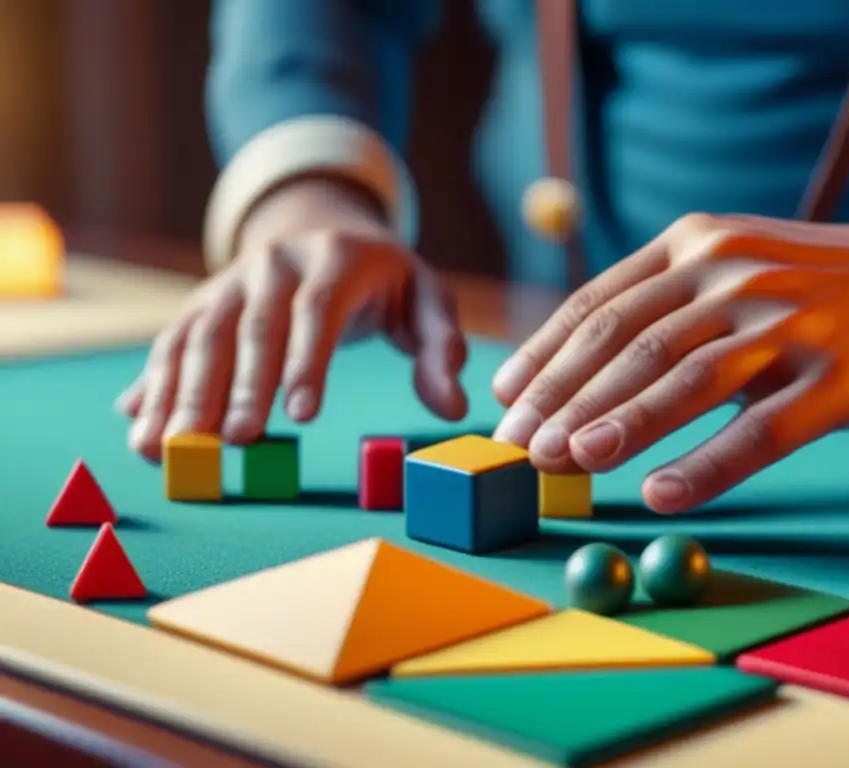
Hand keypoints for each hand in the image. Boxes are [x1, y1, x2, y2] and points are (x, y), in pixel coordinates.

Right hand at [118, 177, 466, 460]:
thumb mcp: (428, 301)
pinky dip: (153, 386)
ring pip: (200, 335)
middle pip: (251, 325)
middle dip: (238, 386)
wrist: (324, 227)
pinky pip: (173, 341)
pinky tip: (137, 428)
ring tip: (165, 449)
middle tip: (234, 443)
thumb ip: (443, 349)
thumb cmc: (387, 279)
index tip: (301, 416)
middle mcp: (274, 263)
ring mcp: (232, 280)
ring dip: (180, 393)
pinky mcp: (205, 302)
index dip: (307, 361)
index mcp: (335, 258)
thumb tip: (455, 409)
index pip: (318, 309)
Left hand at [491, 184, 848, 513]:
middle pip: (627, 343)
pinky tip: (659, 494)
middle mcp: (733, 273)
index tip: (503, 400)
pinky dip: (704, 464)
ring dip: (616, 424)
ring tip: (566, 462)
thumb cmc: (816, 280)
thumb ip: (663, 302)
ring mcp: (788, 321)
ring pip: (683, 378)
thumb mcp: (734, 262)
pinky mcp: (838, 375)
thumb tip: (577, 369)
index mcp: (697, 244)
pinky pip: (759, 429)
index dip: (544, 356)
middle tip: (518, 446)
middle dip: (562, 399)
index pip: (599, 304)